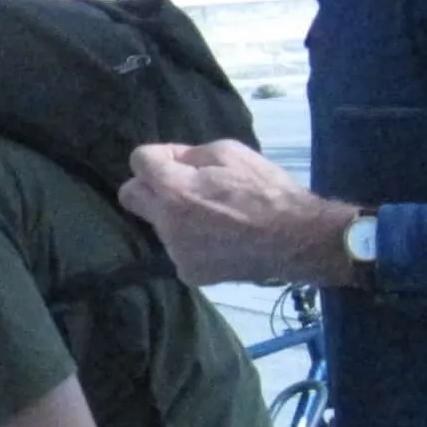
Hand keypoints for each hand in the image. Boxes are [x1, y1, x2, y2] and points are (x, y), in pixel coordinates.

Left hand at [118, 140, 355, 288]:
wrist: (296, 239)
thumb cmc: (266, 190)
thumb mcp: (230, 153)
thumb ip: (190, 154)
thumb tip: (171, 160)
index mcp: (174, 190)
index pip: (138, 161)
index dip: (158, 156)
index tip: (178, 161)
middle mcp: (166, 224)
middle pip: (130, 197)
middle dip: (149, 186)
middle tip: (181, 186)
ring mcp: (176, 253)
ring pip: (158, 224)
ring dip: (174, 215)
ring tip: (213, 216)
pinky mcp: (189, 273)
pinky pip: (178, 249)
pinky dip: (191, 241)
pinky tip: (219, 239)